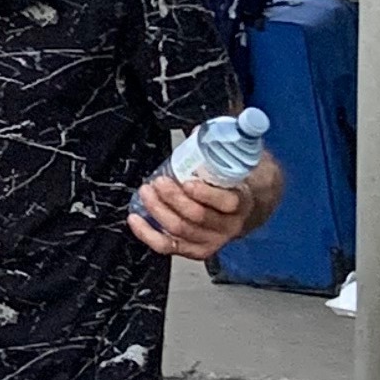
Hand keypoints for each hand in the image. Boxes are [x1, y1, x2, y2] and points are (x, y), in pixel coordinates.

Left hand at [128, 156, 280, 260]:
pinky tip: (135, 219)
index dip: (206, 194)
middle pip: (197, 216)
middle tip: (158, 182)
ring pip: (180, 230)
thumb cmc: (234, 181)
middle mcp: (229, 225)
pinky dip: (148, 234)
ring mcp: (212, 240)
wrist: (243, 207)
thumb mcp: (238, 161)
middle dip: (173, 198)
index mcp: (242, 202)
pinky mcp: (195, 250)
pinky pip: (168, 247)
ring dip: (158, 210)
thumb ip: (224, 144)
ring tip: (146, 191)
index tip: (188, 182)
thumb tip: (197, 129)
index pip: (227, 202)